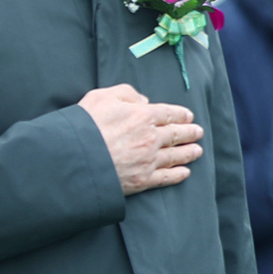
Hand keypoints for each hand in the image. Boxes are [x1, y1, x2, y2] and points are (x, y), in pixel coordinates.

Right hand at [79, 84, 203, 194]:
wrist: (74, 159)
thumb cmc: (84, 125)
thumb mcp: (101, 97)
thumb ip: (125, 93)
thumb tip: (144, 100)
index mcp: (142, 116)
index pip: (169, 114)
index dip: (181, 115)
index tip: (189, 116)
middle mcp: (150, 138)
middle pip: (176, 134)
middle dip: (190, 133)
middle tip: (198, 132)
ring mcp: (148, 160)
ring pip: (176, 156)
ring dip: (189, 153)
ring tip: (198, 151)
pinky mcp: (143, 180)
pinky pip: (166, 177)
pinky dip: (178, 175)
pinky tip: (185, 173)